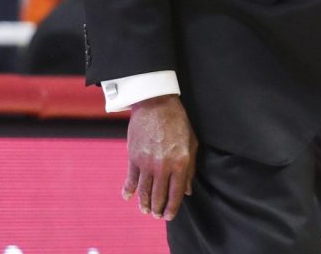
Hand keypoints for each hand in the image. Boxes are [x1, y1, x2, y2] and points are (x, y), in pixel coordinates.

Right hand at [123, 95, 198, 220]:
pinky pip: (131, 179)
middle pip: (159, 196)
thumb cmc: (178, 122)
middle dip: (157, 209)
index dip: (172, 208)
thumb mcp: (191, 143)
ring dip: (144, 204)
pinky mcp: (133, 157)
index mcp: (181, 162)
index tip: (168, 216)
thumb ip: (190, 168)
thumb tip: (187, 191)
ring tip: (145, 210)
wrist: (156, 104)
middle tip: (156, 215)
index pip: (176, 194)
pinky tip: (128, 197)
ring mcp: (147, 163)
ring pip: (144, 191)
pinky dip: (129, 190)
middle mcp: (163, 166)